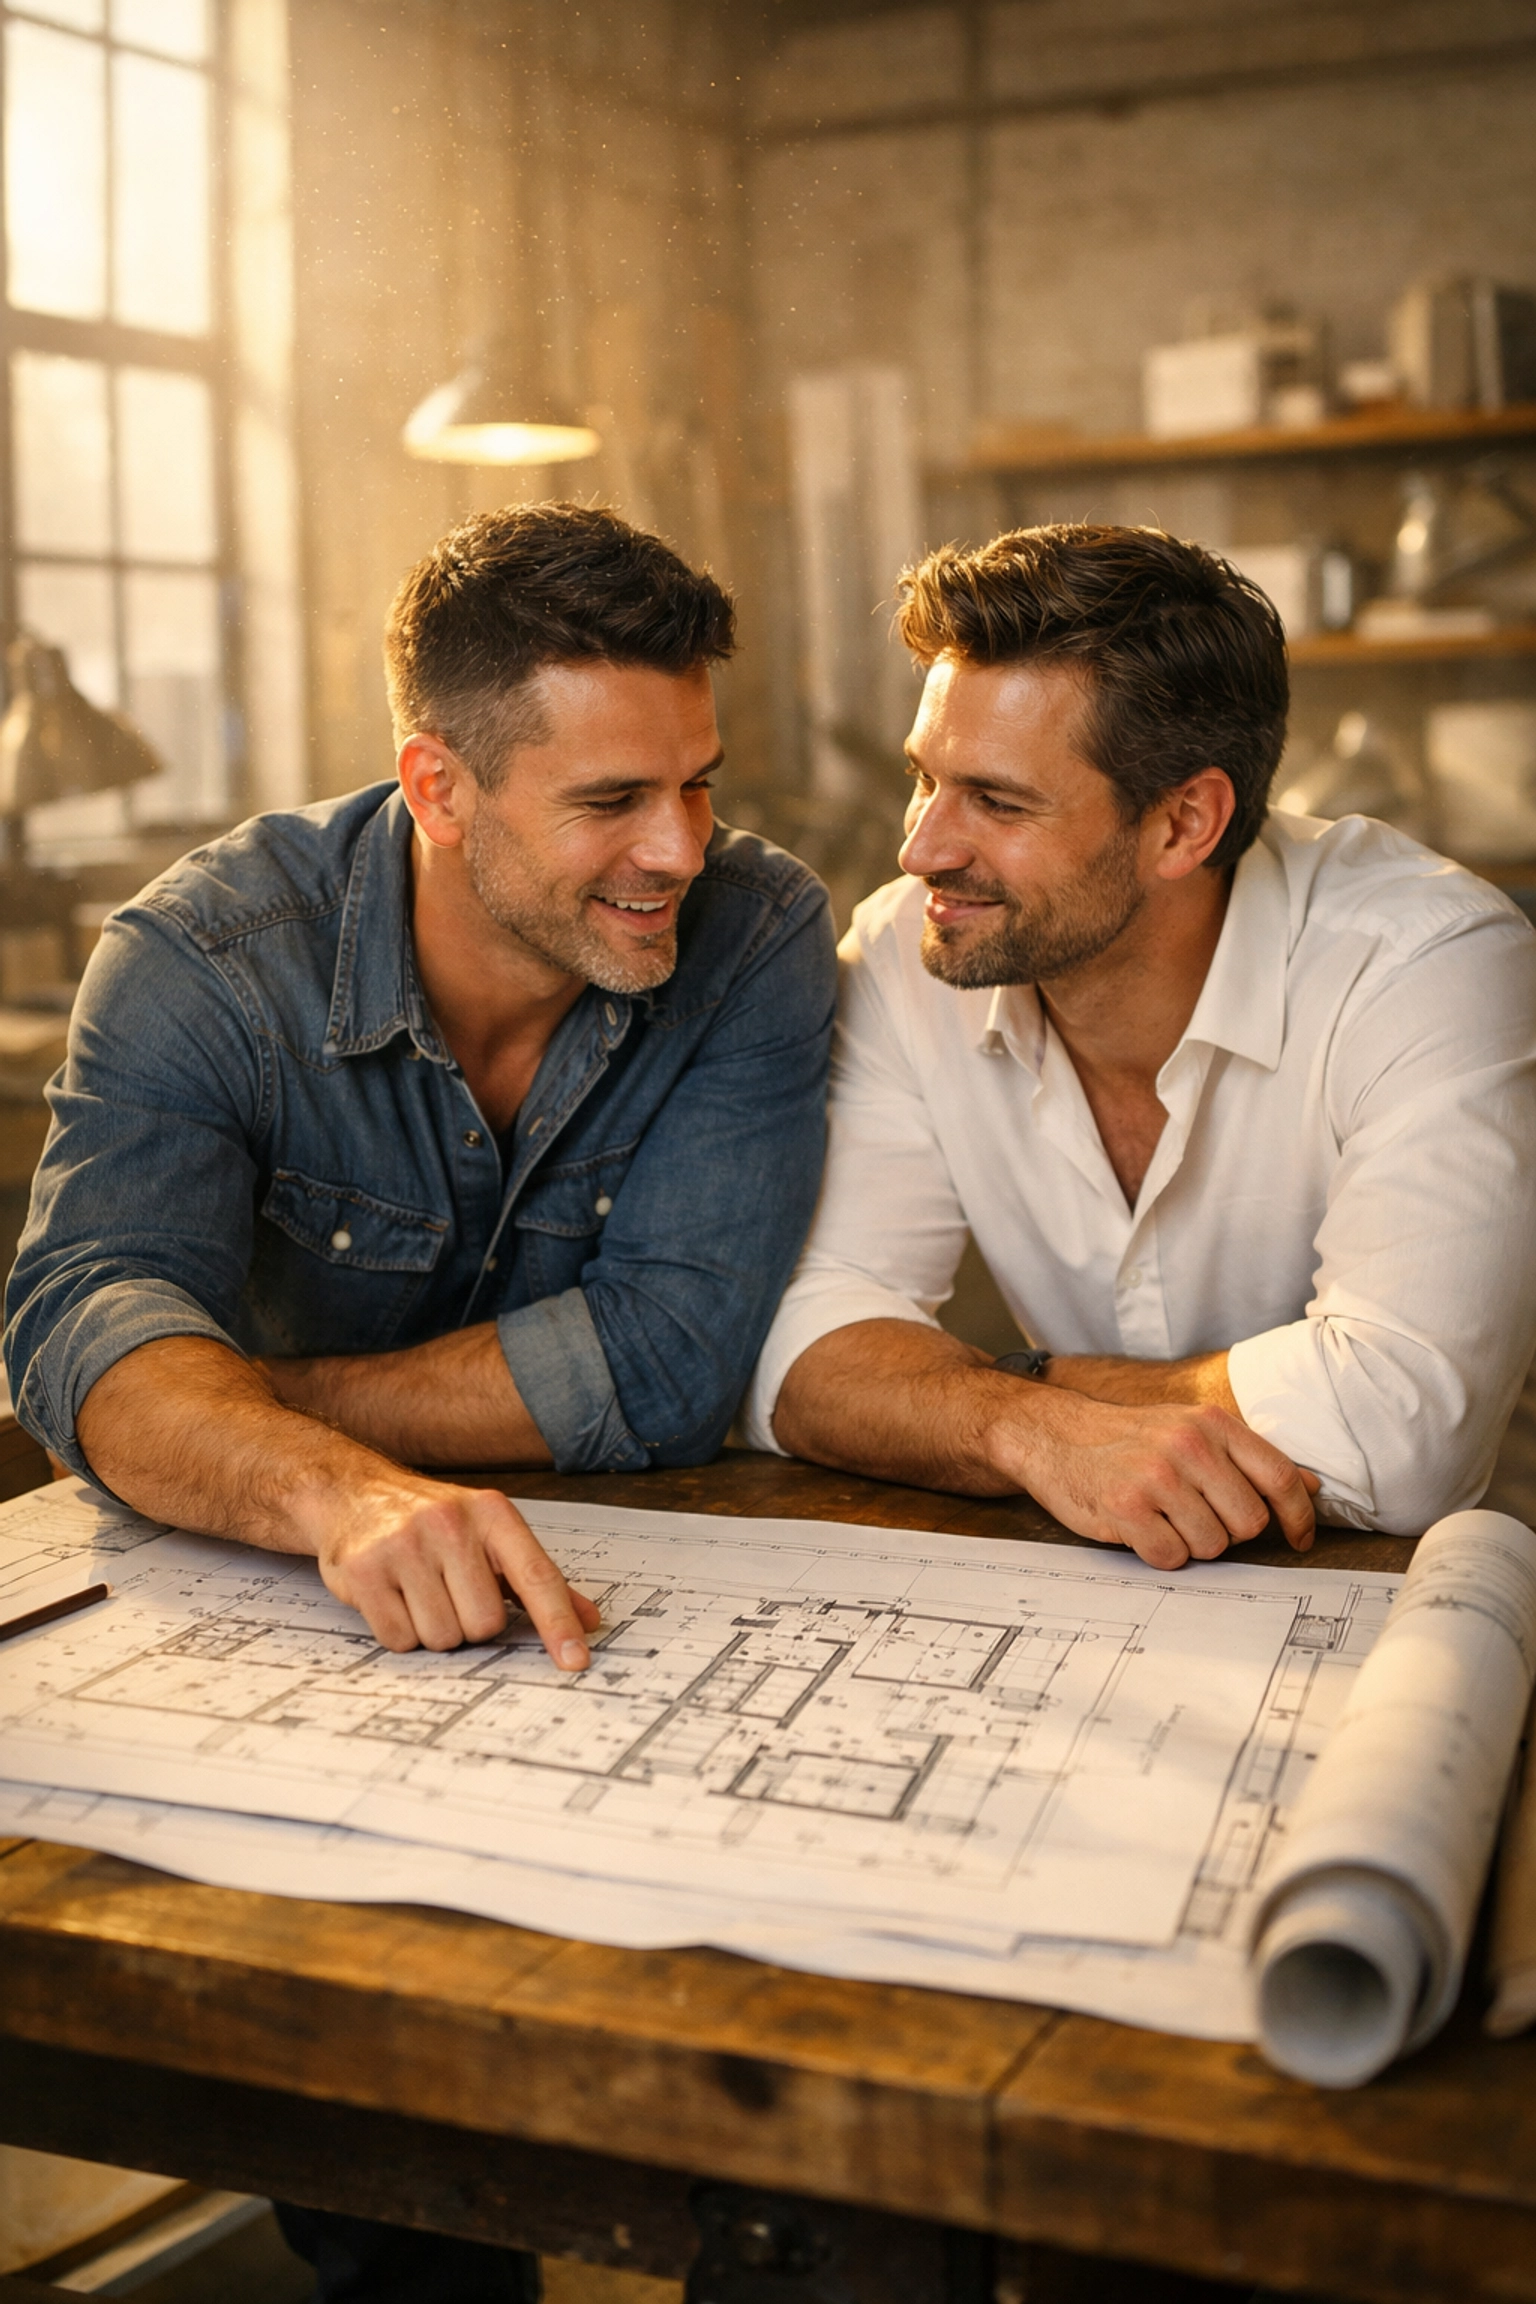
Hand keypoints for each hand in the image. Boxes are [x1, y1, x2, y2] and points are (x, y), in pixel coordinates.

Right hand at [305, 1466, 601, 1662]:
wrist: (353, 1493)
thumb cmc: (430, 1520)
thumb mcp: (487, 1534)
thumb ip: (535, 1578)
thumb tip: (588, 1620)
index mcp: (491, 1513)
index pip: (536, 1576)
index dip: (557, 1623)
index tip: (575, 1659)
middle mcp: (449, 1523)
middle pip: (485, 1624)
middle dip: (470, 1623)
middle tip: (450, 1593)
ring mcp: (404, 1545)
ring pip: (442, 1637)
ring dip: (433, 1630)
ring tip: (419, 1592)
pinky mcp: (364, 1571)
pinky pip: (400, 1640)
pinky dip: (400, 1632)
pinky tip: (393, 1598)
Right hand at [994, 1394, 1318, 1568]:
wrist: (1055, 1434)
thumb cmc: (1130, 1439)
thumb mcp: (1193, 1429)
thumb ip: (1249, 1458)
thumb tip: (1310, 1486)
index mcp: (1212, 1424)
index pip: (1280, 1477)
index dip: (1298, 1517)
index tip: (1299, 1540)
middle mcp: (1188, 1445)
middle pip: (1249, 1523)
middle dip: (1229, 1532)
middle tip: (1198, 1517)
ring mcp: (1156, 1475)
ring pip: (1212, 1546)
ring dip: (1191, 1543)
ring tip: (1164, 1519)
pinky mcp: (1125, 1507)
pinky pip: (1171, 1558)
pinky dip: (1160, 1554)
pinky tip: (1143, 1530)